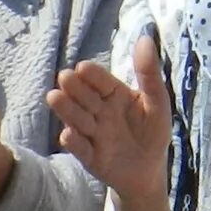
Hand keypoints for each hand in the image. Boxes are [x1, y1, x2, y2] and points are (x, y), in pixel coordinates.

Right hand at [52, 32, 173, 204]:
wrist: (149, 172)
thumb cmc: (152, 132)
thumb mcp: (157, 102)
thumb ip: (149, 74)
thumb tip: (146, 37)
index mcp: (114, 95)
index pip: (101, 81)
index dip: (92, 75)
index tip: (83, 67)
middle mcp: (98, 111)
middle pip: (84, 98)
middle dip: (74, 88)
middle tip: (64, 77)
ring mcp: (92, 134)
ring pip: (77, 119)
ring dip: (66, 109)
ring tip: (54, 97)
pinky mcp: (89, 157)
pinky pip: (80, 149)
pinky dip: (73, 143)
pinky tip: (67, 135)